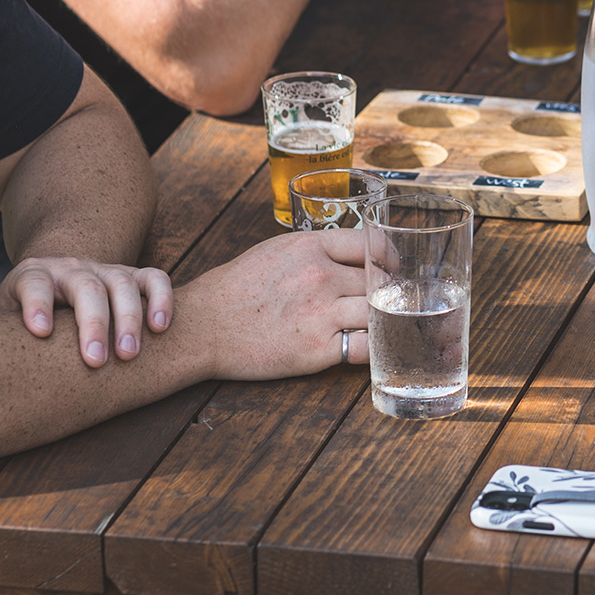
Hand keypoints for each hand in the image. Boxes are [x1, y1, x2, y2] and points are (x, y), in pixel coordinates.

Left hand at [0, 256, 172, 368]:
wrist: (53, 283)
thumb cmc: (23, 320)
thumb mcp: (2, 324)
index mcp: (32, 277)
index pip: (33, 283)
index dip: (37, 304)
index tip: (40, 331)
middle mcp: (69, 268)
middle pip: (84, 286)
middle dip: (93, 323)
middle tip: (95, 360)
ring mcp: (103, 269)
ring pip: (122, 282)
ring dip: (129, 318)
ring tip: (129, 356)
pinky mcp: (131, 276)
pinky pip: (153, 278)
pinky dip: (161, 298)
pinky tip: (160, 327)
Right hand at [192, 228, 372, 381]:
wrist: (204, 326)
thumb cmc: (235, 288)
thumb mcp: (277, 251)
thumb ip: (316, 251)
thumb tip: (351, 256)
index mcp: (310, 246)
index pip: (371, 244)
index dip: (388, 258)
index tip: (391, 268)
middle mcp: (320, 276)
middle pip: (379, 281)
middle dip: (387, 292)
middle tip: (388, 301)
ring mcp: (321, 313)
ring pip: (378, 313)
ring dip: (382, 319)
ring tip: (380, 323)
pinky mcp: (317, 350)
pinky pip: (364, 348)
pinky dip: (374, 347)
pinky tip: (370, 346)